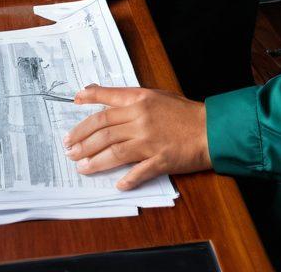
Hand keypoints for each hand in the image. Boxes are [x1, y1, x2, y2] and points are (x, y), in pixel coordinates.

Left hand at [64, 85, 209, 189]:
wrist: (210, 128)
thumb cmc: (184, 112)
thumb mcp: (157, 95)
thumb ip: (132, 97)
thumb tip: (108, 98)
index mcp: (141, 99)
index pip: (108, 101)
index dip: (89, 101)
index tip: (74, 102)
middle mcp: (142, 118)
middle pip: (104, 129)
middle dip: (83, 139)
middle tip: (70, 147)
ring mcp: (150, 140)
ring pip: (114, 151)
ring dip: (95, 161)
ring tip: (81, 167)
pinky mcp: (160, 160)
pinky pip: (138, 172)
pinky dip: (127, 179)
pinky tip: (117, 184)